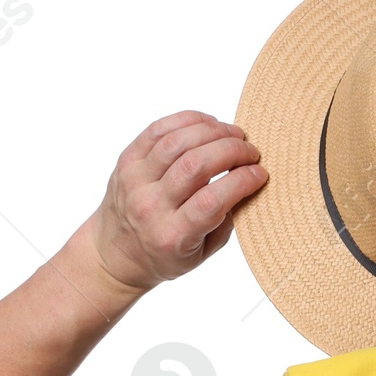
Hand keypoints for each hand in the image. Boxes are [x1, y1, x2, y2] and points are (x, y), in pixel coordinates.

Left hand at [86, 110, 267, 292]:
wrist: (115, 255)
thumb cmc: (164, 256)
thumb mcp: (201, 254)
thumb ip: (225, 223)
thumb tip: (248, 184)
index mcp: (173, 236)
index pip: (212, 200)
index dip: (242, 180)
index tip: (260, 173)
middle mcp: (150, 206)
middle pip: (196, 164)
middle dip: (232, 150)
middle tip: (251, 151)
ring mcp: (135, 180)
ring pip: (177, 141)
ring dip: (213, 131)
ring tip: (234, 134)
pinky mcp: (126, 161)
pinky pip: (157, 129)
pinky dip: (188, 120)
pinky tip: (208, 123)